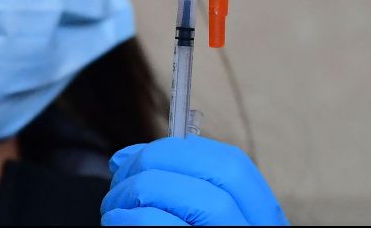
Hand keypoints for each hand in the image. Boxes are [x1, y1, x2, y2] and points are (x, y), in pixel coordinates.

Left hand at [100, 135, 288, 225]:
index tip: (141, 158)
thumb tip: (123, 159)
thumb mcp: (188, 214)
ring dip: (135, 193)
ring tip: (113, 208)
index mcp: (258, 216)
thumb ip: (169, 184)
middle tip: (119, 181)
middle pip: (218, 173)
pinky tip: (116, 222)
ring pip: (194, 198)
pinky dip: (128, 218)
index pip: (233, 165)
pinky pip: (161, 225)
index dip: (180, 150)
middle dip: (156, 164)